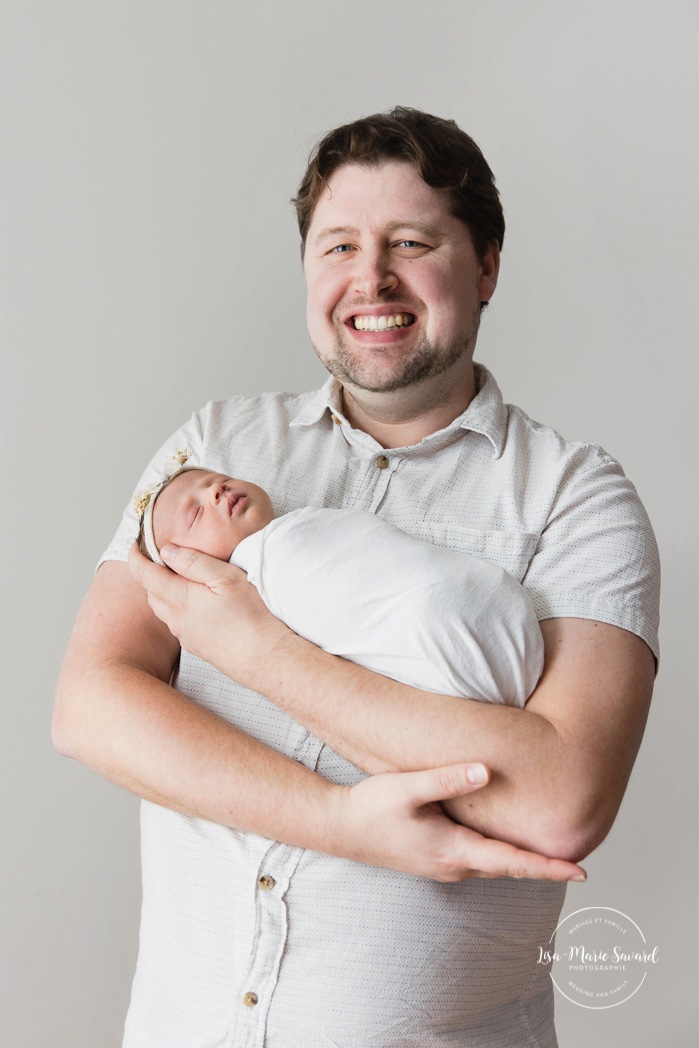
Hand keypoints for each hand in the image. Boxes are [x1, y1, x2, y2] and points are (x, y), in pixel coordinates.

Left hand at [128, 542, 290, 681]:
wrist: (266, 658)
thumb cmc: (253, 616)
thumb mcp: (226, 578)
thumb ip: (194, 562)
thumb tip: (168, 551)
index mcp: (180, 599)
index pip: (145, 575)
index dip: (136, 556)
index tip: (136, 543)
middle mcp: (176, 620)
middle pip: (151, 592)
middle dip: (150, 572)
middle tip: (159, 556)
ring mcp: (186, 636)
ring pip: (163, 609)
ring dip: (163, 591)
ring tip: (177, 576)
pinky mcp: (197, 647)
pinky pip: (176, 623)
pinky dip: (176, 607)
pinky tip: (195, 603)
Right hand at [332, 762, 585, 882]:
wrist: (339, 829)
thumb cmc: (371, 808)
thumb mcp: (408, 788)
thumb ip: (448, 779)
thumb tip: (486, 770)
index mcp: (454, 851)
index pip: (512, 862)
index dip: (548, 867)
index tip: (581, 873)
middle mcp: (454, 866)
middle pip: (510, 869)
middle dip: (544, 867)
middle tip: (580, 864)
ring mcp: (444, 867)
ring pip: (495, 868)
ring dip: (524, 864)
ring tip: (554, 857)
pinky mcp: (436, 860)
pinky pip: (480, 863)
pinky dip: (503, 859)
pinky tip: (509, 847)